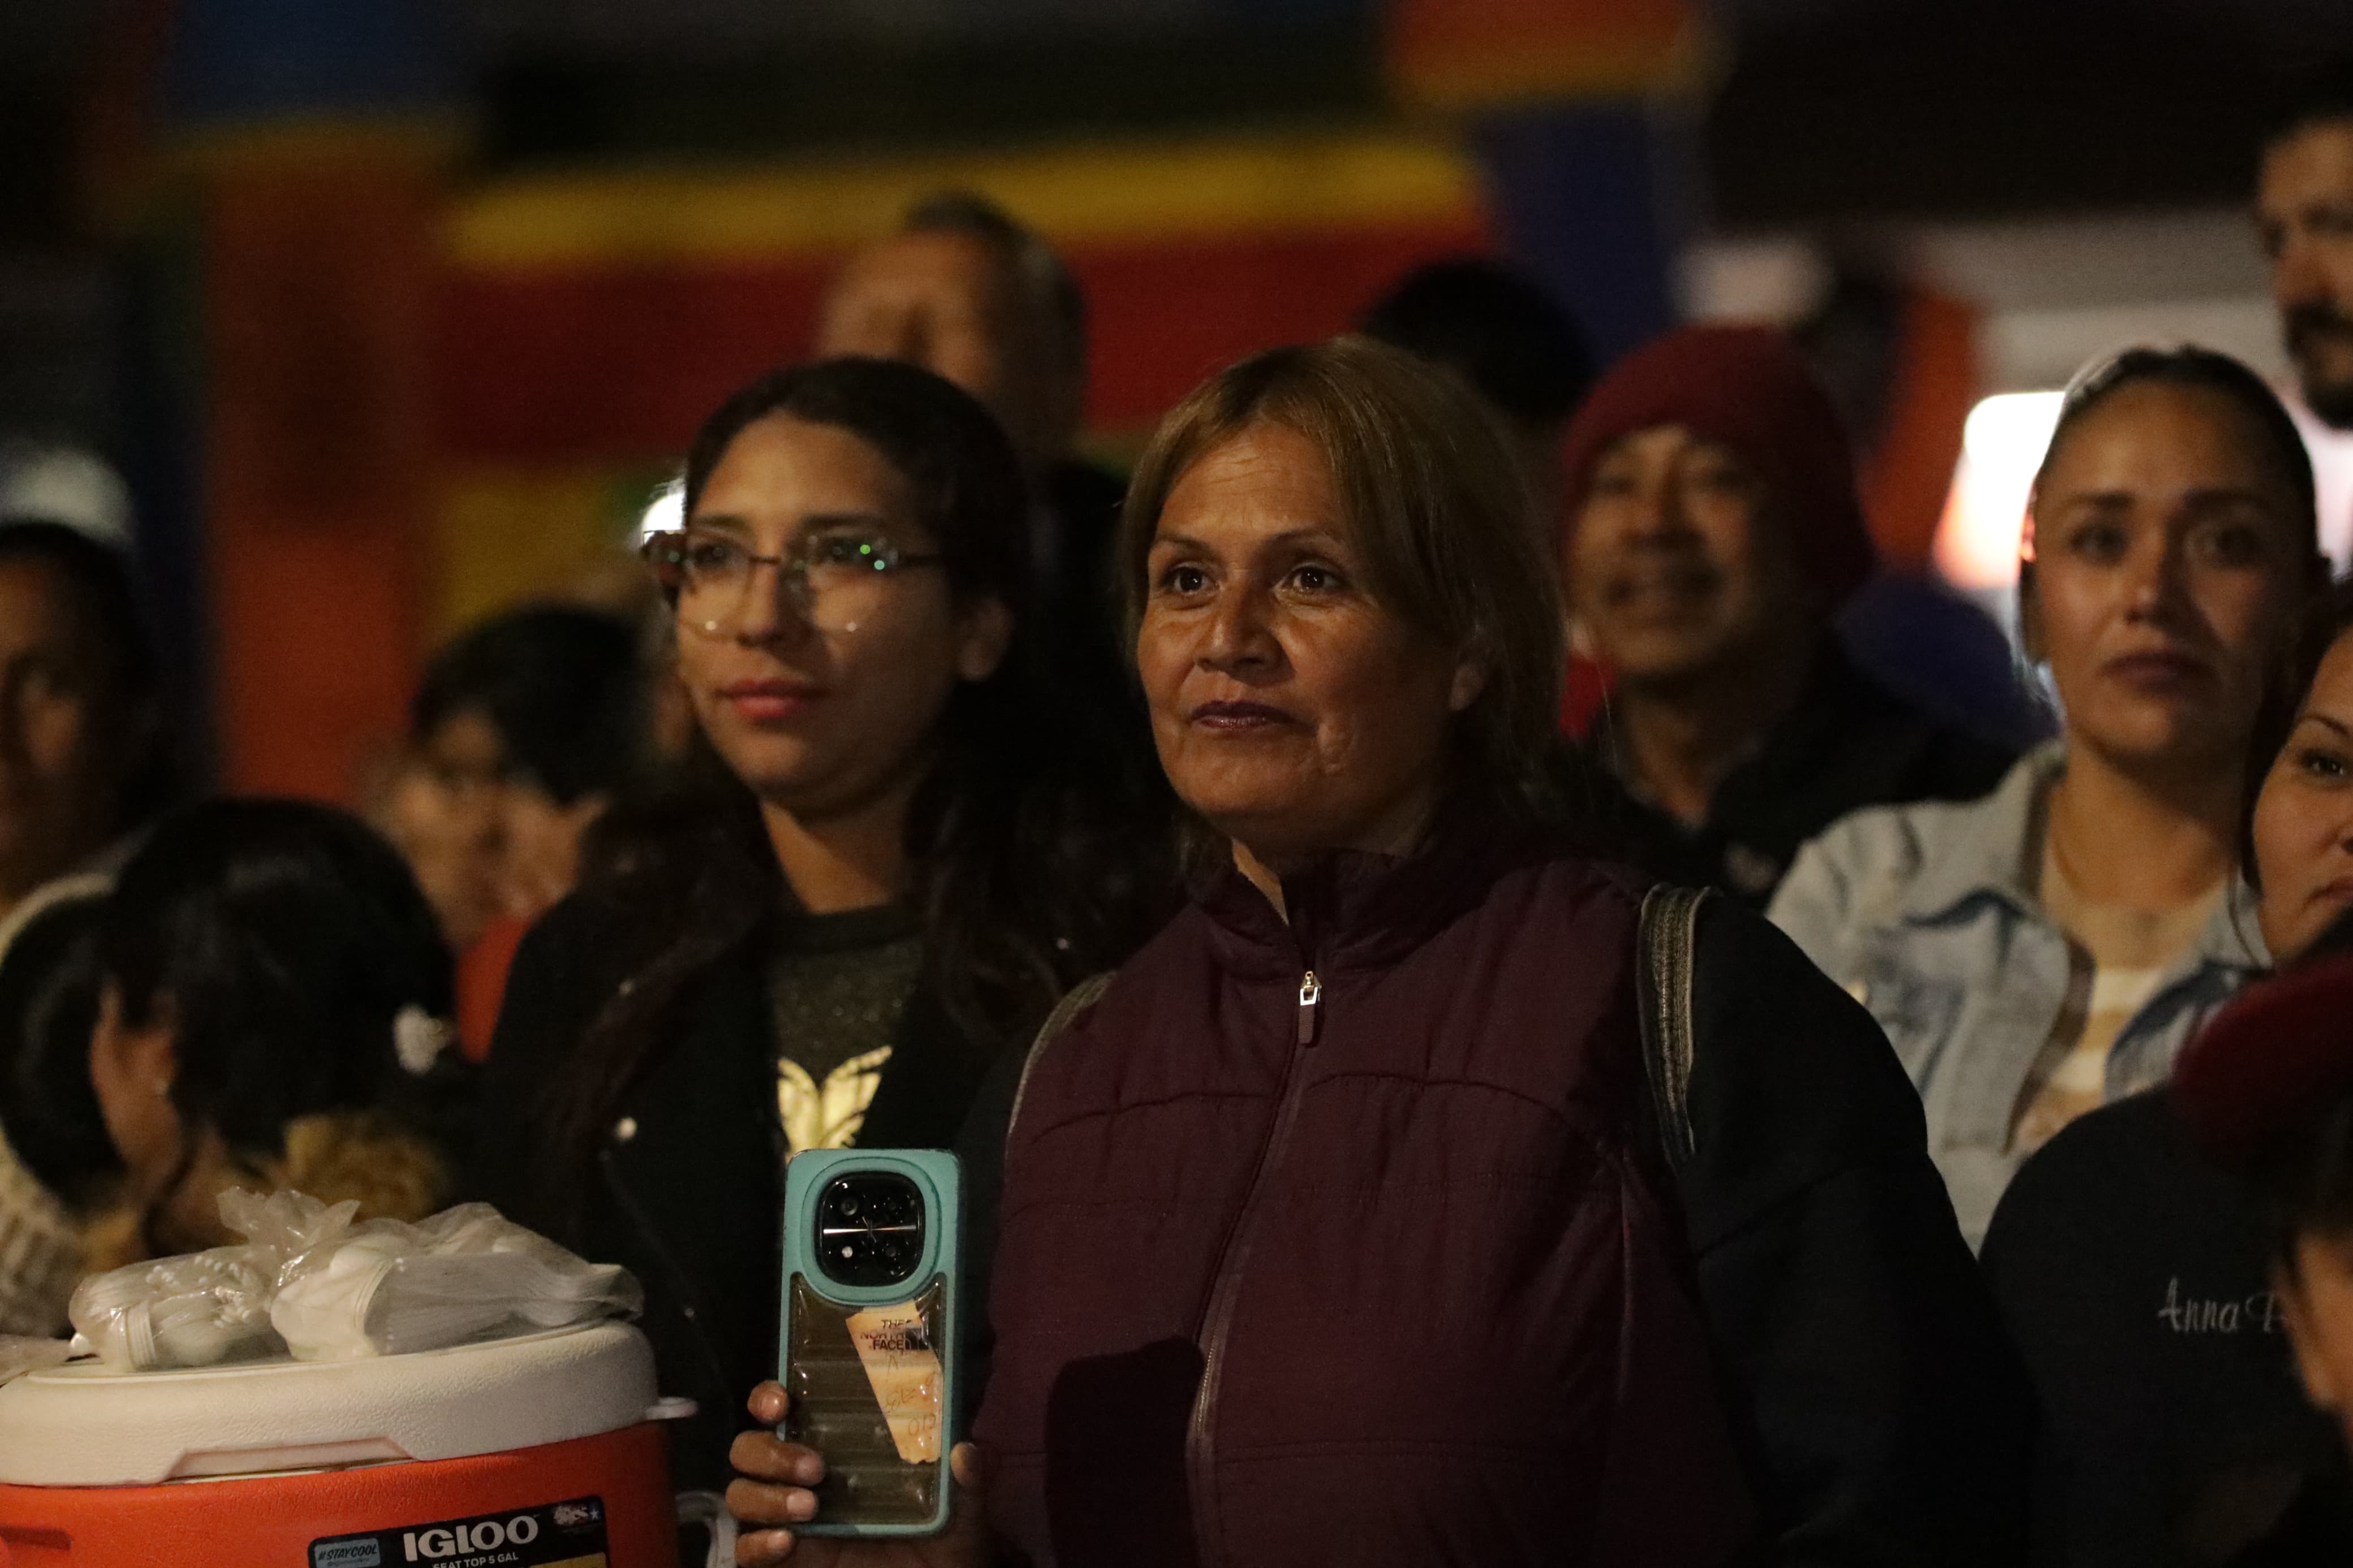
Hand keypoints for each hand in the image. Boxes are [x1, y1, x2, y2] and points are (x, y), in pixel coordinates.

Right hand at [727, 1381, 988, 1565]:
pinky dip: (756, 1543)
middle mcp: (804, 1475)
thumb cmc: (943, 1543)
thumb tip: (966, 1451)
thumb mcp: (961, 1513)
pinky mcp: (785, 1558)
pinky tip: (786, 1543)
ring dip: (764, 1494)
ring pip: (741, 1492)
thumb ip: (967, 1484)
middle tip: (816, 1469)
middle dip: (770, 1451)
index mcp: (838, 1446)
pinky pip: (745, 1548)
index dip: (769, 1397)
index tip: (784, 1401)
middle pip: (749, 1447)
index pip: (784, 1408)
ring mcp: (789, 1517)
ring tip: (809, 1508)